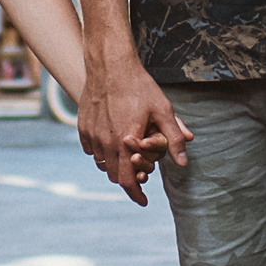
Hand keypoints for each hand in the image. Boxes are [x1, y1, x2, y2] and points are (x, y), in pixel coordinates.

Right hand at [79, 52, 191, 207]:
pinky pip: (91, 150)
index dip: (136, 194)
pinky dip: (102, 153)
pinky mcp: (83, 127)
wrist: (110, 65)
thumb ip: (173, 139)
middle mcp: (106, 142)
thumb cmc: (139, 86)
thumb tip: (183, 162)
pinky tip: (113, 142)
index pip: (128, 181)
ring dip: (115, 166)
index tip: (143, 200)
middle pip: (114, 176)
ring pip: (102, 164)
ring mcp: (92, 135)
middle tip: (140, 173)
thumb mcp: (163, 110)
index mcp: (127, 142)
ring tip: (127, 156)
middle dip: (128, 179)